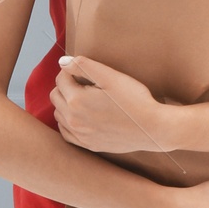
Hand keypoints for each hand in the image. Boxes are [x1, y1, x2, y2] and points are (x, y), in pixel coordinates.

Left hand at [51, 54, 170, 154]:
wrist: (152, 129)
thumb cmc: (135, 99)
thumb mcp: (111, 77)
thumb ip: (83, 66)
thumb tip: (62, 62)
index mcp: (76, 100)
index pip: (61, 78)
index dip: (73, 71)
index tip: (87, 73)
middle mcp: (73, 120)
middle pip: (55, 96)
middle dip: (66, 87)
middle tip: (87, 85)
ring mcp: (80, 135)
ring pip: (59, 114)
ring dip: (66, 104)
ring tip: (87, 100)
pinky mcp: (88, 145)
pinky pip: (66, 132)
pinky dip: (69, 123)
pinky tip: (83, 117)